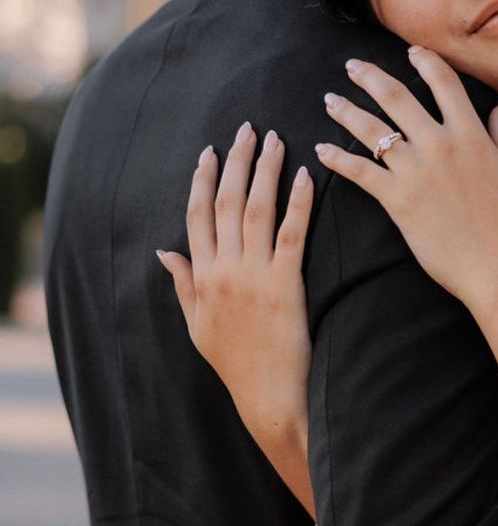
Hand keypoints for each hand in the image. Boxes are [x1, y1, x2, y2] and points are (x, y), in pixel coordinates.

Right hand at [158, 123, 314, 473]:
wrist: (267, 398)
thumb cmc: (235, 364)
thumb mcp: (196, 325)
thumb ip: (183, 284)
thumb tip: (164, 251)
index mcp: (202, 276)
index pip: (197, 215)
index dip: (203, 179)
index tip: (210, 150)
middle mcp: (224, 270)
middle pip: (226, 202)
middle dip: (236, 161)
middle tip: (248, 128)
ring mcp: (253, 277)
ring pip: (256, 210)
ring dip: (266, 171)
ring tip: (276, 139)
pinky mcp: (285, 287)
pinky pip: (291, 236)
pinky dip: (297, 204)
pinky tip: (305, 177)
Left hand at [316, 48, 497, 312]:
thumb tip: (497, 108)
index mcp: (471, 136)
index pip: (444, 83)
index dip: (425, 61)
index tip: (411, 52)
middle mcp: (440, 145)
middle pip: (396, 96)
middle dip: (369, 76)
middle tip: (352, 67)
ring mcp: (416, 172)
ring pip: (371, 129)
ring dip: (346, 110)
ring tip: (330, 100)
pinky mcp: (398, 200)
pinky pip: (359, 172)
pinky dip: (337, 159)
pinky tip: (321, 150)